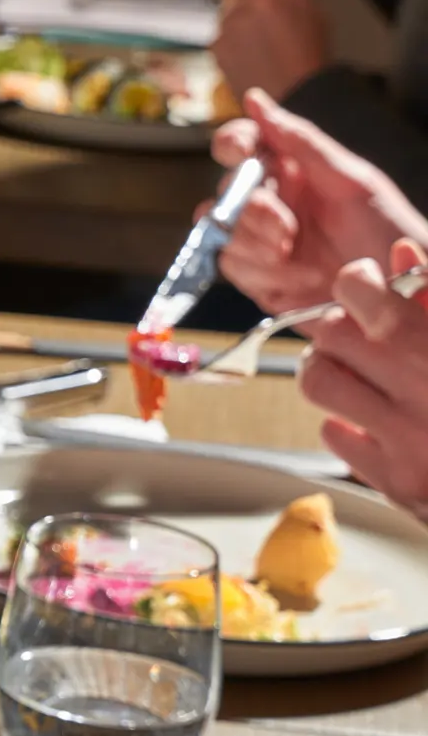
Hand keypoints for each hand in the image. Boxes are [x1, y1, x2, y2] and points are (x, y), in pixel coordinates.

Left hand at [210, 0, 330, 102]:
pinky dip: (228, 42)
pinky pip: (220, 35)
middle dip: (243, 0)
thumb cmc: (310, 58)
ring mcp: (232, 20)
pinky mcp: (218, 43)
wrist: (296, 93)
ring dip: (234, 21)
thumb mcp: (314, 15)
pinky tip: (245, 57)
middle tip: (254, 19)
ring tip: (253, 43)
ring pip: (225, 11)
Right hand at [211, 90, 427, 311]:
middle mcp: (269, 201)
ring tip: (294, 255)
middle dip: (254, 211)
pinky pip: (231, 266)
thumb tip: (254, 99)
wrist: (399, 291)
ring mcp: (258, 240)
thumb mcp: (353, 180)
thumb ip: (303, 141)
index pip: (242, 144)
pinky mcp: (255, 277)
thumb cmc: (388, 230)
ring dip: (256, 244)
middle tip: (285, 229)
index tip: (241, 152)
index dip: (232, 143)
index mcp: (290, 170)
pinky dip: (260, 273)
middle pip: (226, 191)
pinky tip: (297, 279)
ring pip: (222, 231)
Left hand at [299, 239, 427, 515]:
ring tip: (355, 370)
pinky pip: (333, 435)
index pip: (362, 294)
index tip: (364, 285)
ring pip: (318, 383)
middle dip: (339, 327)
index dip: (356, 283)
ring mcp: (409, 441)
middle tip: (358, 332)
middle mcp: (425, 391)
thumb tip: (400, 253)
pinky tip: (375, 417)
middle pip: (331, 335)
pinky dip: (346, 422)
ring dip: (328, 369)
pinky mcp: (397, 482)